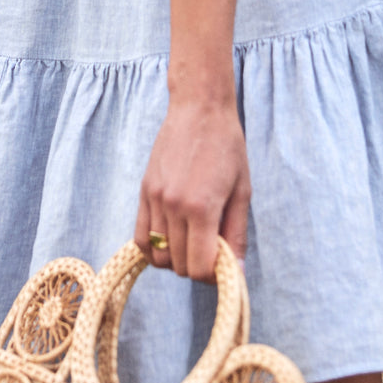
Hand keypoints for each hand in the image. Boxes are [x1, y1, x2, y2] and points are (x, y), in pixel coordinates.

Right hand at [134, 96, 250, 280]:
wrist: (199, 107)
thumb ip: (236, 235)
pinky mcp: (144, 191)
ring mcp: (154, 199)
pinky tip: (171, 239)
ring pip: (158, 256)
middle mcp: (172, 206)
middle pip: (178, 266)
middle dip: (197, 266)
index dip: (213, 274)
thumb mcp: (242, 191)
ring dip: (176, 258)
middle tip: (212, 248)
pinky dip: (154, 249)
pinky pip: (141, 238)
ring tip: (193, 240)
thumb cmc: (227, 146)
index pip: (198, 268)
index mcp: (201, 208)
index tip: (224, 263)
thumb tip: (237, 274)